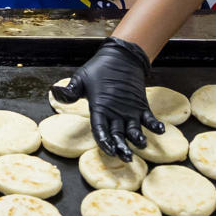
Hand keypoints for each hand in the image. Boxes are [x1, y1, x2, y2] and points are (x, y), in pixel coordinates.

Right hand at [54, 37, 160, 160]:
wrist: (119, 58)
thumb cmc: (98, 68)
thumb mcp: (82, 79)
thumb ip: (71, 90)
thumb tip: (55, 91)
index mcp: (99, 111)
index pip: (100, 130)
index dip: (104, 141)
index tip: (109, 150)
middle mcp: (114, 116)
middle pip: (117, 137)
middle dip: (121, 148)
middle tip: (127, 157)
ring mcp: (128, 113)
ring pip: (133, 132)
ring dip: (138, 139)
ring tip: (142, 143)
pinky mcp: (141, 108)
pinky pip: (149, 120)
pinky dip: (155, 125)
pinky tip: (160, 129)